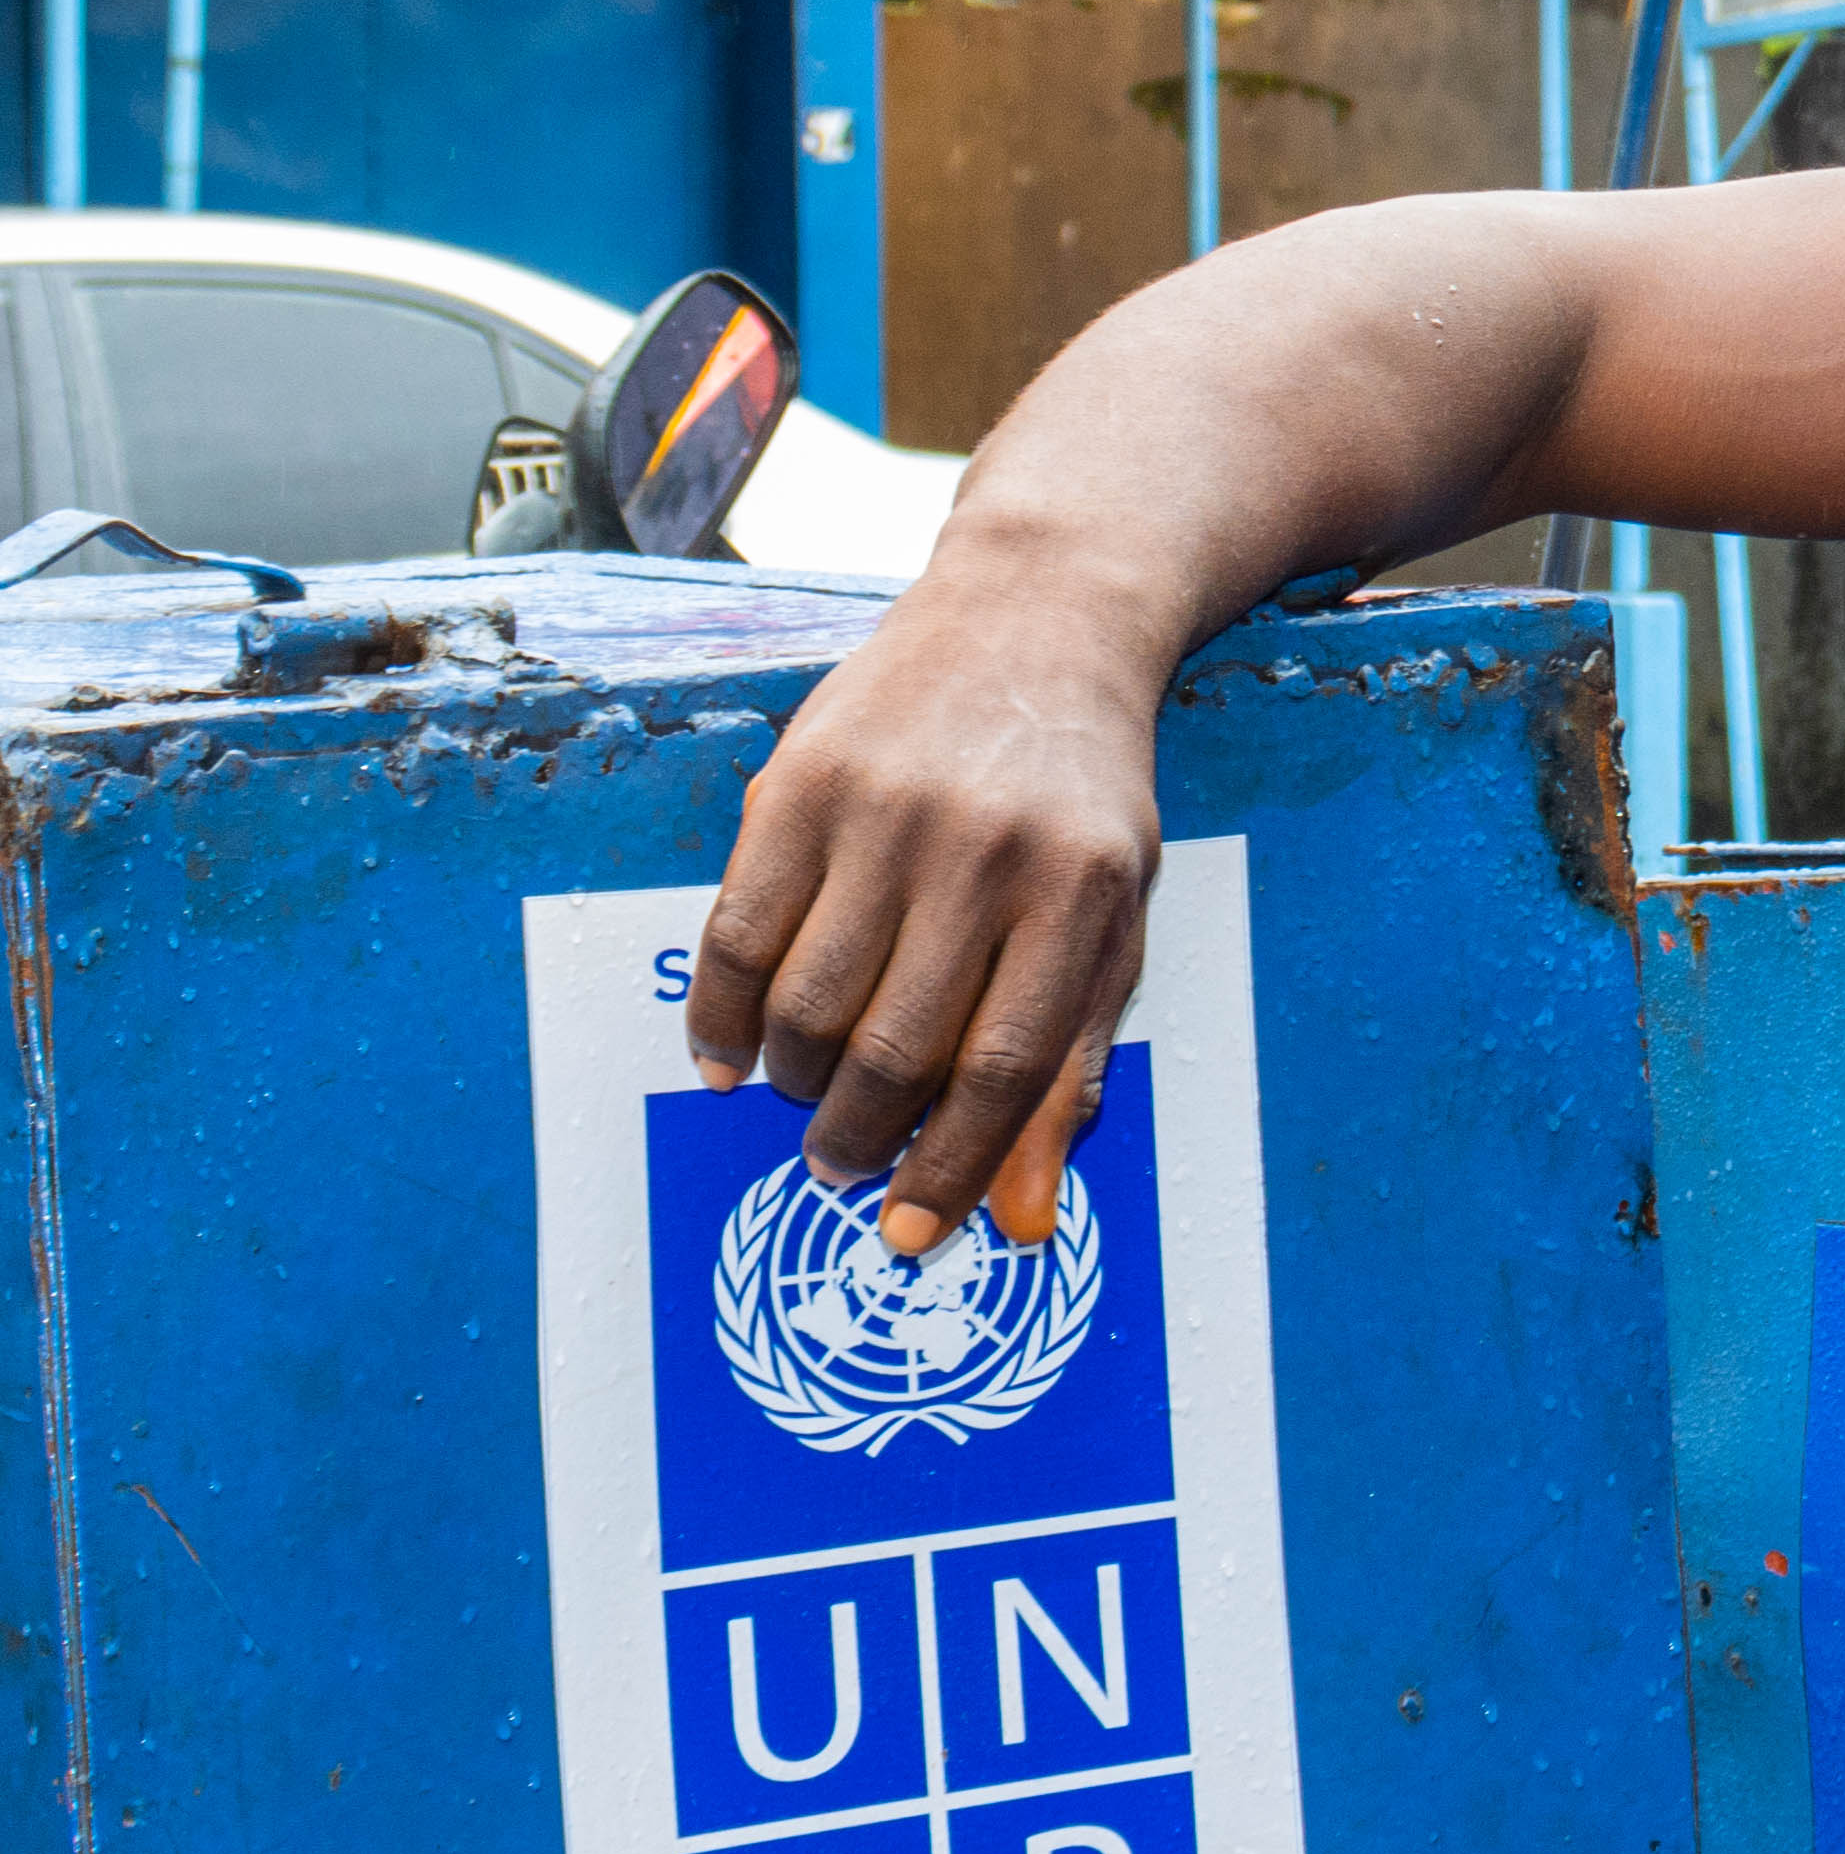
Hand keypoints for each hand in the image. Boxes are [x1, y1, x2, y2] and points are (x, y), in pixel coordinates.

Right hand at [684, 550, 1180, 1252]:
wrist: (1035, 621)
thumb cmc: (1080, 797)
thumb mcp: (1112, 921)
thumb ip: (1072, 1067)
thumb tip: (1023, 1214)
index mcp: (1078, 897)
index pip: (1004, 1070)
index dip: (950, 1169)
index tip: (909, 1233)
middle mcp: (982, 855)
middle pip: (894, 1048)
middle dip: (858, 1137)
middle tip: (841, 1167)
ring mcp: (885, 815)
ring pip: (809, 1003)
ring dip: (795, 1083)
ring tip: (805, 1101)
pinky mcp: (798, 782)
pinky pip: (737, 931)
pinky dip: (723, 1015)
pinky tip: (731, 1055)